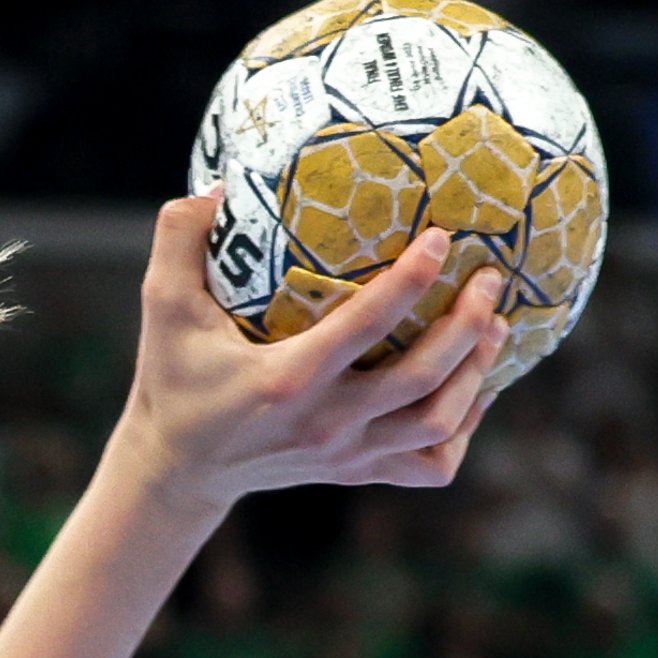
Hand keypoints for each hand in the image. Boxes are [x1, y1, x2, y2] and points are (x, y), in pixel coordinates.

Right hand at [117, 193, 505, 513]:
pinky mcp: (353, 472)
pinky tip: (472, 392)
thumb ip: (177, 243)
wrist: (176, 472)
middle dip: (468, 326)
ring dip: (477, 376)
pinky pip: (428, 462)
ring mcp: (344, 455)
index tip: (441, 236)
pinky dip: (461, 430)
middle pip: (422, 380)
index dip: (412, 279)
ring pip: (437, 423)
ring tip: (496, 327)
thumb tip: (216, 184)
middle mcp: (324, 424)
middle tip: (489, 278)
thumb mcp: (161, 313)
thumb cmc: (174, 384)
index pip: (366, 327)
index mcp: (285, 381)